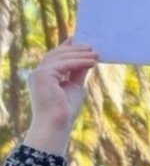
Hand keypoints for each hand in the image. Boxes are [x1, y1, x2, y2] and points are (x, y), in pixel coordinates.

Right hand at [23, 39, 98, 154]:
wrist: (56, 125)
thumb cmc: (65, 111)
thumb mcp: (74, 87)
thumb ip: (78, 72)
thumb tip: (88, 59)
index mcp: (43, 76)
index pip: (55, 57)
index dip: (67, 47)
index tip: (79, 40)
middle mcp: (37, 73)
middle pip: (58, 54)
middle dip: (76, 50)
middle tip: (93, 48)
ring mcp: (38, 73)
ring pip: (61, 57)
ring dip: (80, 54)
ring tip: (96, 54)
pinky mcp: (43, 75)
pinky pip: (64, 64)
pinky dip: (79, 62)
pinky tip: (92, 62)